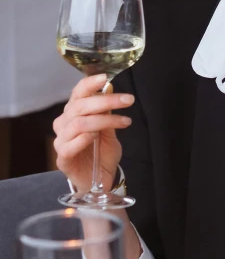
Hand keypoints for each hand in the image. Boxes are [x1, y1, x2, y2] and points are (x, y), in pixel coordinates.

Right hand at [53, 73, 134, 191]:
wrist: (101, 180)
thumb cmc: (103, 154)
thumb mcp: (110, 130)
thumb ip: (107, 112)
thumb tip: (110, 87)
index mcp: (74, 113)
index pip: (77, 93)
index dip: (89, 84)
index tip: (106, 78)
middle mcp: (64, 124)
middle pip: (80, 106)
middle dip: (106, 100)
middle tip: (128, 100)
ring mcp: (61, 141)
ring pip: (79, 123)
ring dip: (104, 120)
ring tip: (123, 121)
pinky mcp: (62, 159)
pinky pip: (69, 145)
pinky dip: (84, 138)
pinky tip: (96, 137)